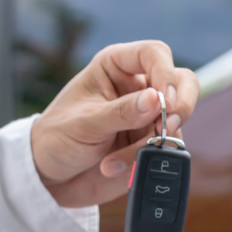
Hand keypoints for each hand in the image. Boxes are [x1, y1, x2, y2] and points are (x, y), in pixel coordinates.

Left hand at [31, 40, 199, 207]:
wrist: (49, 177)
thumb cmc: (56, 138)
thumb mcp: (84, 123)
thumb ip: (120, 112)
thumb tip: (155, 99)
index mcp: (115, 67)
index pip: (154, 53)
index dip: (165, 73)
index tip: (164, 101)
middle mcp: (136, 88)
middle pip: (181, 82)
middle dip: (180, 105)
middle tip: (166, 126)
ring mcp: (146, 117)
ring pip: (177, 120)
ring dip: (154, 142)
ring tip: (116, 159)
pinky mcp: (149, 144)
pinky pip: (166, 150)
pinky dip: (145, 161)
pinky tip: (114, 167)